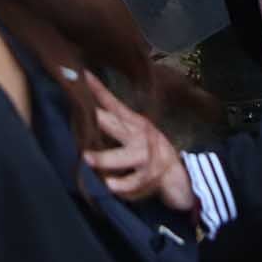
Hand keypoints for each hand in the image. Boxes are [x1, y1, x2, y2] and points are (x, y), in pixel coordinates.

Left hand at [82, 73, 195, 211]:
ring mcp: (146, 156)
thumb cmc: (148, 151)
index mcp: (134, 122)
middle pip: (118, 125)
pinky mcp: (150, 176)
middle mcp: (140, 135)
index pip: (114, 104)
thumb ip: (112, 124)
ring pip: (125, 156)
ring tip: (87, 158)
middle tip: (84, 114)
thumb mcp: (133, 133)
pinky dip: (122, 185)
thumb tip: (83, 113)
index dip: (99, 90)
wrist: (178, 174)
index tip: (84, 75)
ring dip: (106, 158)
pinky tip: (109, 186)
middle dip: (101, 119)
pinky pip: (134, 181)